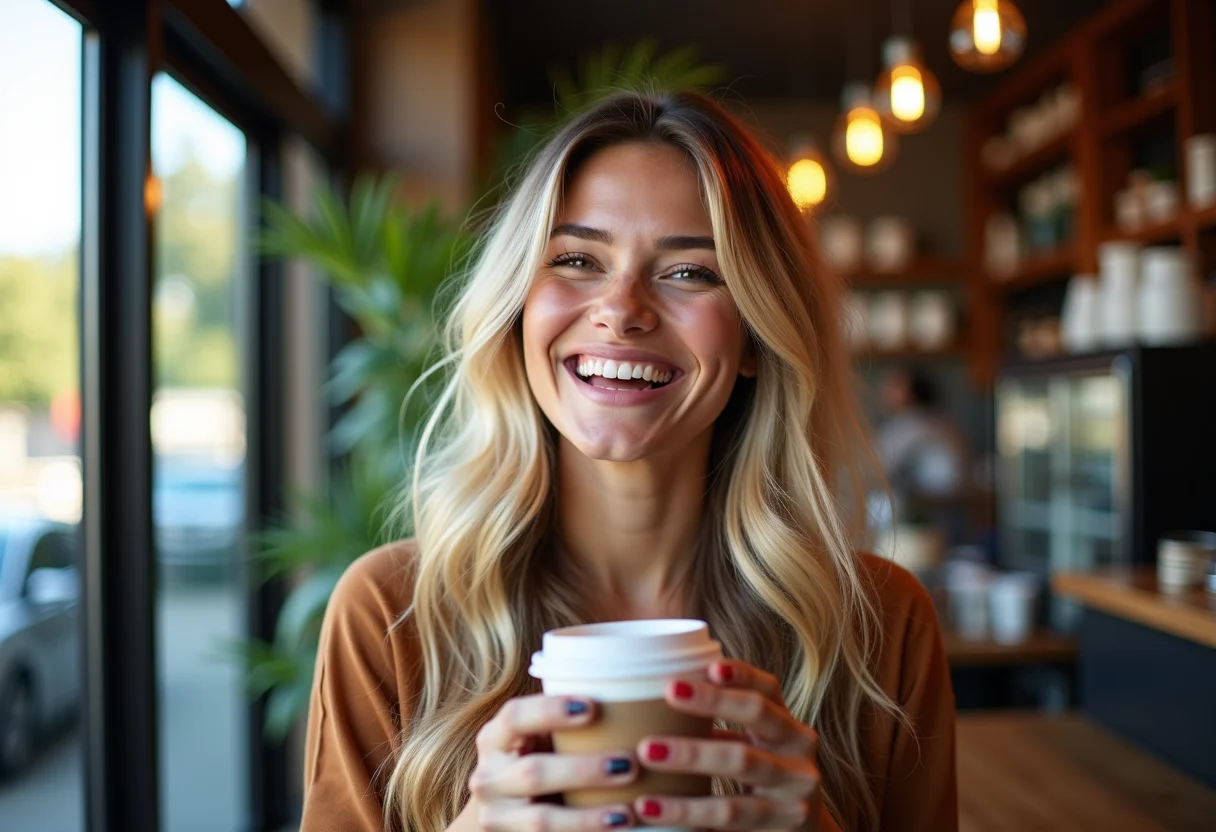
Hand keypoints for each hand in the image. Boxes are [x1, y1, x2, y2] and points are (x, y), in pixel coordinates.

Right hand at [466, 694, 639, 830]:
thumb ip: (566, 722)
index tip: (593, 707)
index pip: (515, 717)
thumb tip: (631, 690)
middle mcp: (487, 778)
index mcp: (494, 738)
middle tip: (629, 764)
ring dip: (587, 817)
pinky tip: (615, 831)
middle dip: (583, 771)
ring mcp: (495, 817)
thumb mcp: (539, 738)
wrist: (505, 812)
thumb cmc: (537, 759)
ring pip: (541, 820)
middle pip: (533, 773)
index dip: (551, 711)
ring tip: (627, 813)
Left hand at [632, 661, 819, 829]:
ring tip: (647, 753)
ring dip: (692, 755)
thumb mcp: (754, 749)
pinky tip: (651, 805)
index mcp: (787, 724)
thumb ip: (723, 724)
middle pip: (758, 716)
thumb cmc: (760, 783)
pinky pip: (729, 817)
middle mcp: (799, 750)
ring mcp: (795, 789)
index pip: (768, 688)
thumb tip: (650, 694)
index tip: (711, 665)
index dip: (742, 674)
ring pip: (742, 765)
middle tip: (669, 692)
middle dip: (713, 701)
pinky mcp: (782, 825)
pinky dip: (686, 811)